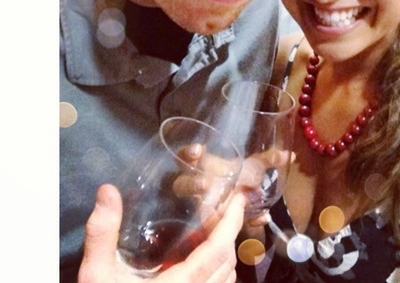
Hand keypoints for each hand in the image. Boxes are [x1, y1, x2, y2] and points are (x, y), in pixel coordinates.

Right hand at [78, 184, 245, 282]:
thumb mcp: (97, 274)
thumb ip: (102, 233)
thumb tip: (108, 190)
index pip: (220, 249)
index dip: (232, 221)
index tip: (239, 198)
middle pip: (228, 261)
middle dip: (229, 231)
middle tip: (219, 208)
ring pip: (226, 278)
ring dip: (225, 251)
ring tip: (212, 228)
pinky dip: (218, 269)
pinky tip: (200, 258)